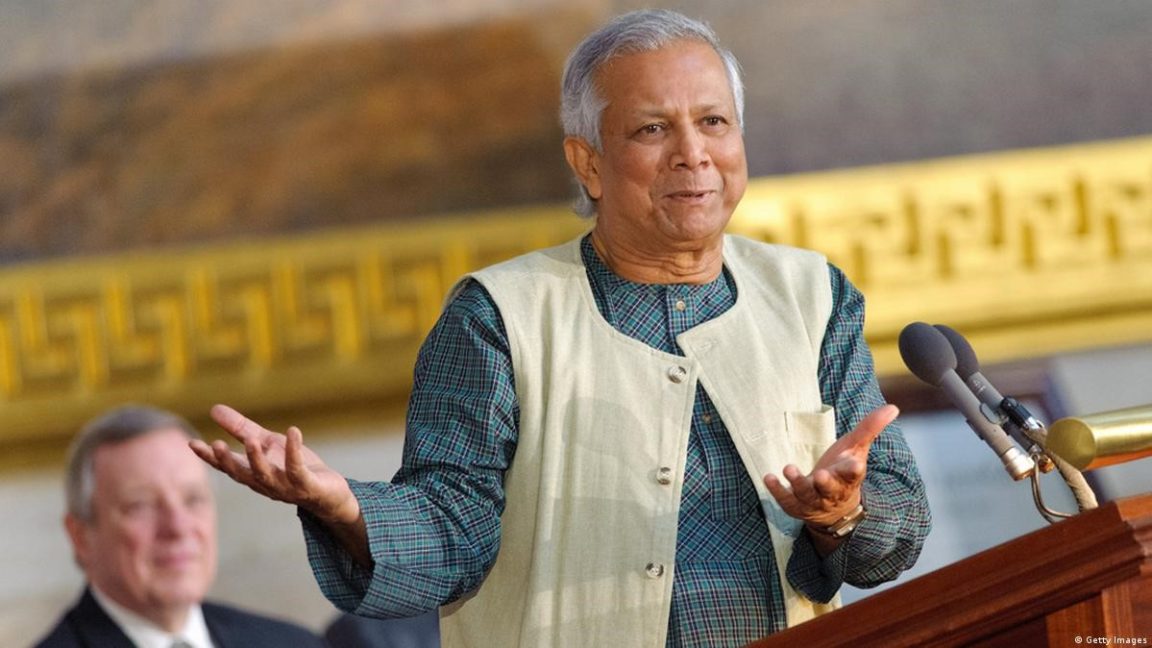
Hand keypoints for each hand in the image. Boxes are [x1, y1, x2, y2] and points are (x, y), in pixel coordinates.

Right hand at [189, 404, 360, 526]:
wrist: (329, 493)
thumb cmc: (295, 468)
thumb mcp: (267, 443)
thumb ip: (241, 429)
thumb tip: (213, 409)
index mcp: (252, 474)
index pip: (226, 467)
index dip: (209, 457)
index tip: (192, 443)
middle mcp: (264, 483)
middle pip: (242, 474)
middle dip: (228, 461)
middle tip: (216, 445)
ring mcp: (285, 487)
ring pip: (266, 475)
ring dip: (257, 459)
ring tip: (251, 440)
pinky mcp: (306, 485)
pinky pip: (297, 469)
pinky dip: (294, 451)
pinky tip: (294, 431)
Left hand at [763, 404, 897, 527]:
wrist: (834, 509)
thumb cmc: (843, 472)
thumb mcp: (856, 449)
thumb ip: (870, 428)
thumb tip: (893, 407)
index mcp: (849, 478)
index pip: (854, 474)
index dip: (854, 469)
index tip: (856, 464)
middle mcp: (832, 492)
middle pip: (830, 489)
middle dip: (826, 483)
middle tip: (821, 475)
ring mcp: (813, 501)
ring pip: (807, 495)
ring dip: (798, 483)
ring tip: (788, 468)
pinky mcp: (796, 506)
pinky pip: (786, 501)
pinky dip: (777, 491)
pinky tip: (769, 477)